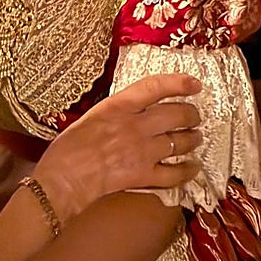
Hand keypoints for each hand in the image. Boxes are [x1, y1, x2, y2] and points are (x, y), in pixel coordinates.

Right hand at [34, 74, 202, 222]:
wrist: (64, 177)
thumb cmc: (68, 146)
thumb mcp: (92, 115)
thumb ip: (116, 111)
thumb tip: (134, 110)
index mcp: (118, 106)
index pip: (156, 87)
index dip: (179, 83)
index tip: (194, 84)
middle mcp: (135, 126)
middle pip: (176, 114)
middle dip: (191, 114)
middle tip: (194, 116)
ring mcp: (142, 151)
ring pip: (181, 141)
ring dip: (192, 138)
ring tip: (196, 137)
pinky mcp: (143, 175)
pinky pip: (175, 173)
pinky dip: (187, 170)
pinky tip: (192, 167)